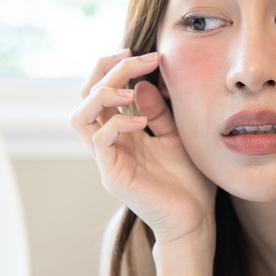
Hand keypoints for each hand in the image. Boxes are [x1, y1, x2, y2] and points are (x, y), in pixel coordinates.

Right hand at [70, 49, 216, 245]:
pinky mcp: (112, 175)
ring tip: (129, 90)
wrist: (195, 221)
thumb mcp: (176, 135)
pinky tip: (143, 122)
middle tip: (137, 57)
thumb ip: (159, 111)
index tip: (143, 54)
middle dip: (107, 70)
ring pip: (80, 116)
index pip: (101, 90)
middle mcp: (108, 142)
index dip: (115, 67)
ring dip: (102, 94)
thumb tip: (142, 83)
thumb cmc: (188, 181)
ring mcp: (107, 159)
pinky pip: (100, 141)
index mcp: (122, 131)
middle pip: (86, 96)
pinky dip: (118, 124)